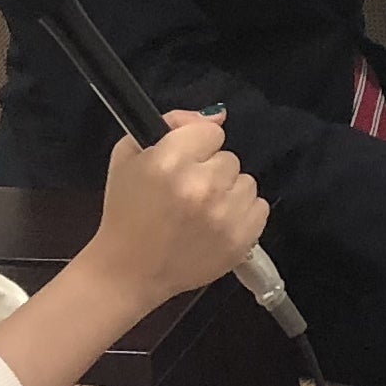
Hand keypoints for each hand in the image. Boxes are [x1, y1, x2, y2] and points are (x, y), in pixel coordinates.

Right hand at [84, 112, 267, 307]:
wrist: (129, 270)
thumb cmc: (126, 212)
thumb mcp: (129, 156)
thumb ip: (172, 124)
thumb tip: (218, 115)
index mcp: (170, 162)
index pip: (211, 132)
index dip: (196, 146)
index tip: (182, 164)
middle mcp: (202, 186)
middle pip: (229, 158)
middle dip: (210, 170)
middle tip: (187, 192)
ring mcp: (225, 215)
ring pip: (247, 182)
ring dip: (228, 192)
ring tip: (202, 210)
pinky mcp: (241, 239)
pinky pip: (259, 208)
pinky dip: (242, 214)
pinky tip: (217, 223)